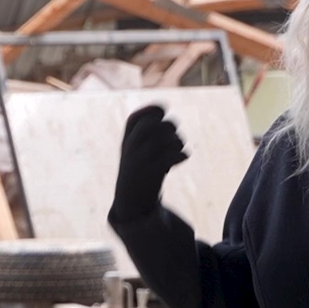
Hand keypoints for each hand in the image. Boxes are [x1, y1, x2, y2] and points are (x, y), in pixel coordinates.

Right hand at [109, 105, 188, 224]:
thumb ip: (144, 125)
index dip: (155, 111)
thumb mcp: (132, 144)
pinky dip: (182, 155)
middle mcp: (131, 147)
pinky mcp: (153, 173)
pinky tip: (181, 159)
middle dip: (171, 128)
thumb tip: (161, 108)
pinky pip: (174, 156)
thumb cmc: (136, 167)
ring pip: (171, 140)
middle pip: (160, 125)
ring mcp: (142, 160)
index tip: (161, 115)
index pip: (140, 116)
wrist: (130, 199)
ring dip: (178, 143)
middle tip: (171, 138)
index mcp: (126, 138)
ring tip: (176, 151)